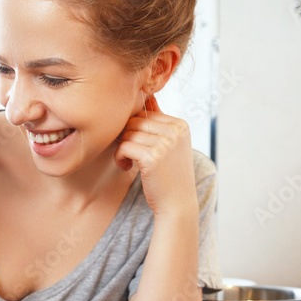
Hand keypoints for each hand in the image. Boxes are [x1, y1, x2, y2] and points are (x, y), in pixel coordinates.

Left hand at [114, 96, 197, 218]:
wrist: (177, 204)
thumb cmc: (169, 176)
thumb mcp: (171, 145)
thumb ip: (159, 123)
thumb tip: (148, 96)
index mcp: (181, 125)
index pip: (146, 113)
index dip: (135, 128)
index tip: (136, 145)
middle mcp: (176, 131)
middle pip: (135, 121)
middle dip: (126, 136)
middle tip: (128, 153)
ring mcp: (166, 143)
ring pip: (128, 133)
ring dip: (122, 148)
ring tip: (128, 162)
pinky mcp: (153, 157)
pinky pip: (125, 147)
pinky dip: (120, 157)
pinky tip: (126, 167)